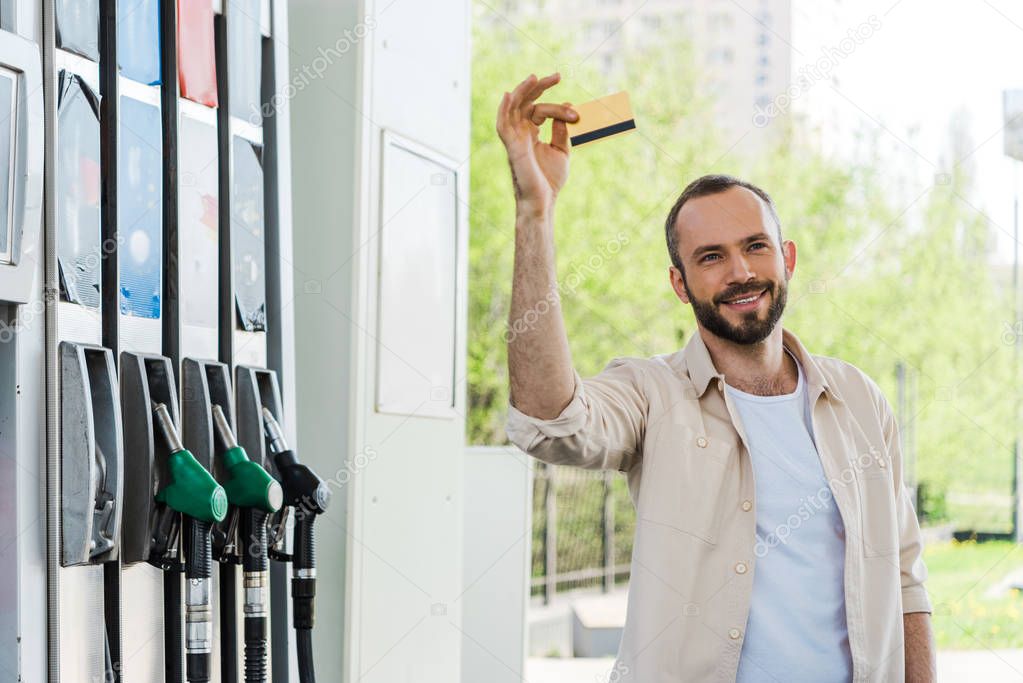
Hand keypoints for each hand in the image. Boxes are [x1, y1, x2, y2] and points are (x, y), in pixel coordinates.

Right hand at [496, 72, 578, 209]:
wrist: (542, 200)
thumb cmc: (550, 180)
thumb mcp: (561, 150)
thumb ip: (561, 130)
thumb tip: (566, 106)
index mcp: (530, 133)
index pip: (539, 110)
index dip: (557, 108)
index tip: (575, 113)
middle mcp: (520, 133)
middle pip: (525, 102)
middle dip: (539, 87)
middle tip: (557, 76)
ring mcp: (514, 139)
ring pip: (514, 108)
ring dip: (523, 91)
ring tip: (535, 77)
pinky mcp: (512, 146)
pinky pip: (503, 124)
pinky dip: (504, 109)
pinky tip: (510, 95)